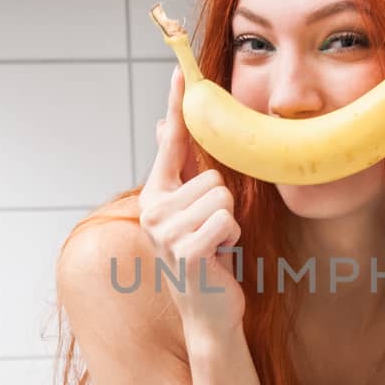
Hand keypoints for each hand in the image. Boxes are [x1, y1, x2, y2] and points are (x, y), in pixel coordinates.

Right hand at [138, 66, 244, 337]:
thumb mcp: (195, 210)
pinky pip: (226, 221)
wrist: (209, 312)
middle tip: (212, 235)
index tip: (179, 72)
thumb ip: (180, 170)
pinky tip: (218, 259)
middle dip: (223, 206)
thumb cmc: (207, 259)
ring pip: (222, 197)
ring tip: (215, 246)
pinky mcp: (184, 251)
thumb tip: (166, 127)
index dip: (176, 106)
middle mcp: (153, 210)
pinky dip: (232, 239)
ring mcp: (165, 232)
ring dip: (229, 224)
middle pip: (213, 177)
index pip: (171, 142)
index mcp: (156, 194)